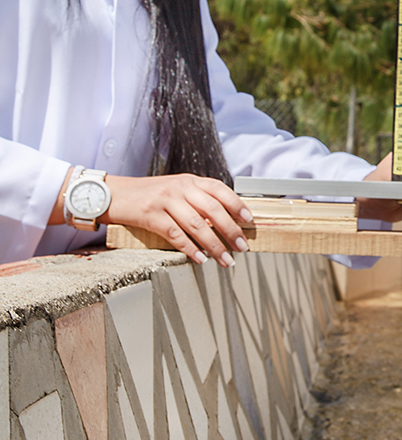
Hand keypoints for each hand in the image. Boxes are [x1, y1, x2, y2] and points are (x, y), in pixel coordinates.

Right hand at [101, 174, 252, 265]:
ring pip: (197, 225)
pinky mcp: (150, 215)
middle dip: (230, 230)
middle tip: (241, 246)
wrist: (114, 194)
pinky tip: (200, 259)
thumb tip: (222, 220)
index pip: (220, 190)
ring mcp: (165, 200)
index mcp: (189, 180)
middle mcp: (180, 187)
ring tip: (225, 259)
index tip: (248, 220)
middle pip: (212, 210)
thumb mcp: (175, 190)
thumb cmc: (147, 195)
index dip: (237, 205)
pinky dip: (190, 249)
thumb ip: (196, 199)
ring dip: (214, 245)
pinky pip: (175, 235)